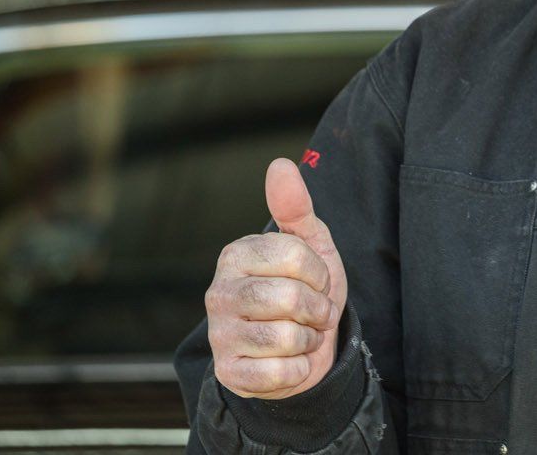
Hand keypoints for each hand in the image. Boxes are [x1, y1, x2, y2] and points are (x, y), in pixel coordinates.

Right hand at [206, 158, 348, 398]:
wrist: (303, 346)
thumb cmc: (305, 289)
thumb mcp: (310, 244)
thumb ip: (295, 206)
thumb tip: (279, 164)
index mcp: (235, 255)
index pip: (294, 256)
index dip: (319, 272)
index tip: (317, 280)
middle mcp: (217, 293)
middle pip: (288, 298)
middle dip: (317, 308)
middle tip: (313, 312)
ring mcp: (218, 335)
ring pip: (284, 337)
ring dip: (308, 339)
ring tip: (301, 334)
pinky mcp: (228, 373)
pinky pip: (278, 373)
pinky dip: (298, 369)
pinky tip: (288, 361)